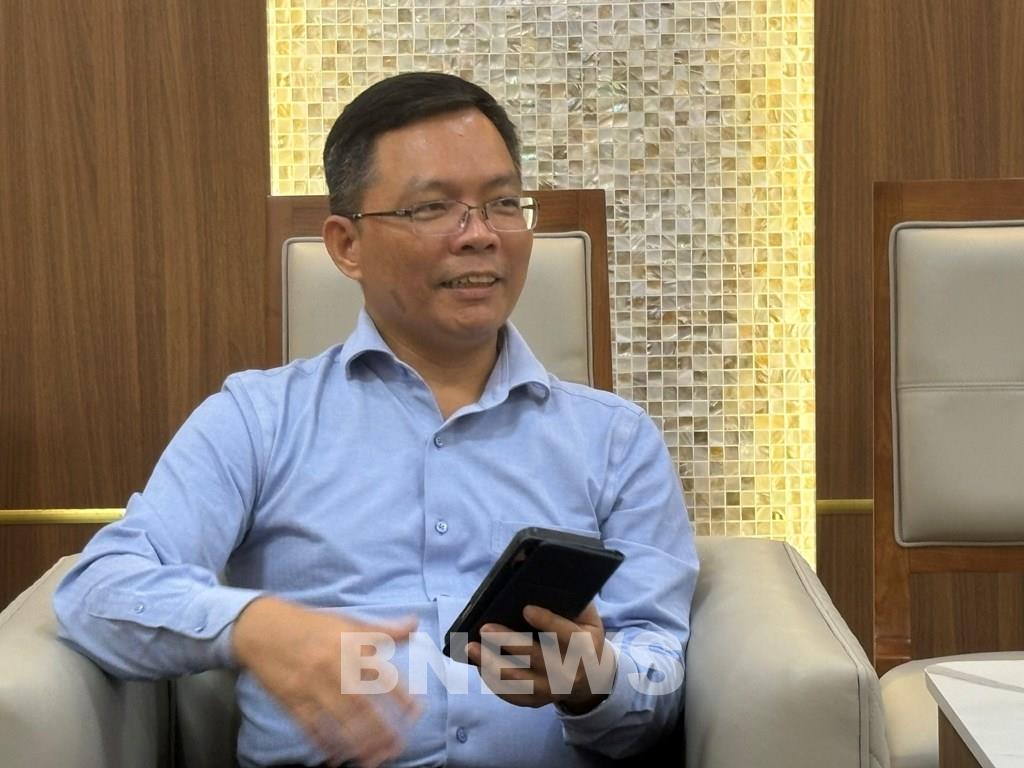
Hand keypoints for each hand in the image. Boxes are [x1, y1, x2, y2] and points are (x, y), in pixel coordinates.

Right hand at [231, 596, 419, 767]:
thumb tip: (415, 624)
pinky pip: (311, 727)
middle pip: (362, 704)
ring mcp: (311, 686)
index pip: (381, 674)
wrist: (262, 627)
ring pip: (339, 720)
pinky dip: (325, 743)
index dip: (401, 695)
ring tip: (376, 756)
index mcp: (350, 646)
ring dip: (359, 741)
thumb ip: (383, 630)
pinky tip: (338, 756)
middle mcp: (333, 667)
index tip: (415, 712)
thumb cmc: (310, 625)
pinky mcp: (291, 700)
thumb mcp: (348, 622)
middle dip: (381, 728)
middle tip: (398, 745)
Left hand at [465, 601, 615, 713]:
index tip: (526, 609)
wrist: (590, 677)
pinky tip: (478, 664)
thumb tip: (542, 579)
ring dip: (491, 663)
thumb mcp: (587, 617)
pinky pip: (509, 693)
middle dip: (508, 641)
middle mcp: (568, 673)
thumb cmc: (582, 635)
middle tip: (485, 628)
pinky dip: (491, 680)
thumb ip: (572, 601)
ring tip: (471, 647)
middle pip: (535, 658)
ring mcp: (550, 691)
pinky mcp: (535, 701)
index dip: (548, 621)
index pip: (566, 635)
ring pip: (517, 680)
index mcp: (584, 647)